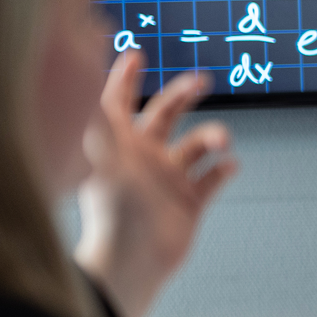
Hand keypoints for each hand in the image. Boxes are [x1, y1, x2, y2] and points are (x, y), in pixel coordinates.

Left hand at [75, 51, 237, 316]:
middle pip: (166, 114)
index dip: (125, 77)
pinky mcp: (188, 203)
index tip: (135, 55)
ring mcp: (167, 181)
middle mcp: (144, 158)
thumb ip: (99, 113)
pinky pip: (212, 180)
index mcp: (119, 144)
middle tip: (201, 81)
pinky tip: (228, 165)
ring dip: (213, 136)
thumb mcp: (100, 153)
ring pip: (196, 146)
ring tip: (219, 142)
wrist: (131, 260)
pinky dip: (224, 170)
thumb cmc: (110, 212)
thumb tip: (88, 77)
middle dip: (184, 94)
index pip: (119, 101)